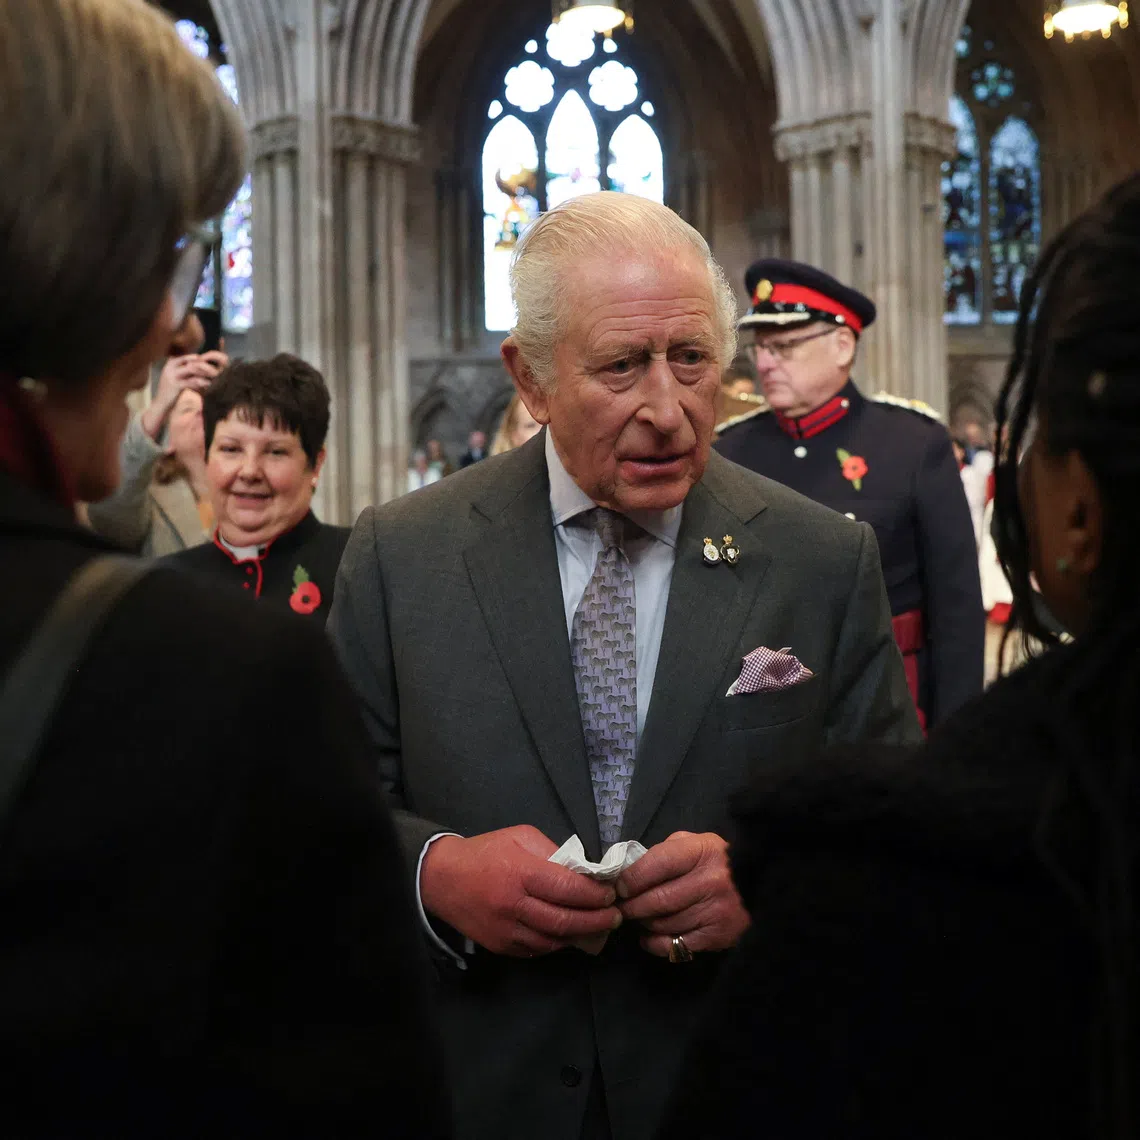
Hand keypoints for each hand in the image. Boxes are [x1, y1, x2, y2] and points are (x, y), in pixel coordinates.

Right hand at [140, 350, 228, 439]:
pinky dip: (201, 382)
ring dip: (203, 372)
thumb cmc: (171, 390)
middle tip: (214, 367)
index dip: (197, 358)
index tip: (209, 360)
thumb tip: (199, 364)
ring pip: (191, 369)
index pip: (186, 356)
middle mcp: (170, 367)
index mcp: (170, 363)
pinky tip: (208, 384)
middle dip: (202, 364)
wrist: (161, 403)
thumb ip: (185, 370)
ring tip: (214, 374)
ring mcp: (172, 375)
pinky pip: (191, 381)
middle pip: (189, 361)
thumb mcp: (176, 377)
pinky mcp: (176, 385)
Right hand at [420, 825, 623, 957]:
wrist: (442, 878)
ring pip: (554, 940)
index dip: (595, 894)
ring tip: (599, 926)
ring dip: (580, 935)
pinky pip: (537, 949)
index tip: (611, 893)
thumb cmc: (486, 852)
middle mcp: (514, 905)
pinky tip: (569, 934)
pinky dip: (557, 943)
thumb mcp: (520, 836)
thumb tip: (583, 870)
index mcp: (521, 872)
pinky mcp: (501, 946)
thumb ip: (552, 852)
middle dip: (597, 920)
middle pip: (565, 920)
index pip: (568, 889)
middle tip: (615, 916)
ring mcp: (506, 930)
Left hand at [617, 831, 749, 957]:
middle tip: (622, 906)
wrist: (764, 888)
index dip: (631, 878)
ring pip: (663, 924)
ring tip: (639, 917)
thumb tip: (632, 870)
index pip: (656, 865)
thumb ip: (667, 851)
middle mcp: (710, 882)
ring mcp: (715, 911)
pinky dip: (656, 943)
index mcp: (702, 852)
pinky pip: (675, 945)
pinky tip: (650, 936)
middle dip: (631, 905)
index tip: (619, 886)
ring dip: (644, 923)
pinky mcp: (717, 937)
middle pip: (656, 899)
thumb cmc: (721, 862)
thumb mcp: (698, 843)